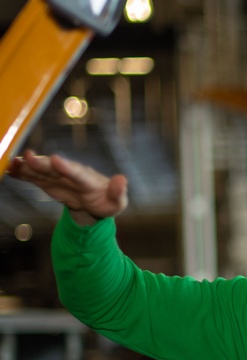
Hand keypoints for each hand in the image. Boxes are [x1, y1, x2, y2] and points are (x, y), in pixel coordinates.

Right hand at [7, 150, 127, 224]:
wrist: (96, 202)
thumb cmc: (108, 201)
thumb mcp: (117, 202)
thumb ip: (118, 192)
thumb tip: (122, 179)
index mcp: (89, 179)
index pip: (78, 173)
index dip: (67, 167)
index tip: (55, 159)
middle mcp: (71, 174)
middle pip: (55, 169)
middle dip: (42, 163)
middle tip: (28, 156)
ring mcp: (58, 177)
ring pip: (41, 170)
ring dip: (27, 166)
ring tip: (12, 162)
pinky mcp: (48, 182)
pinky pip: (34, 177)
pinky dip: (22, 173)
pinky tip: (9, 169)